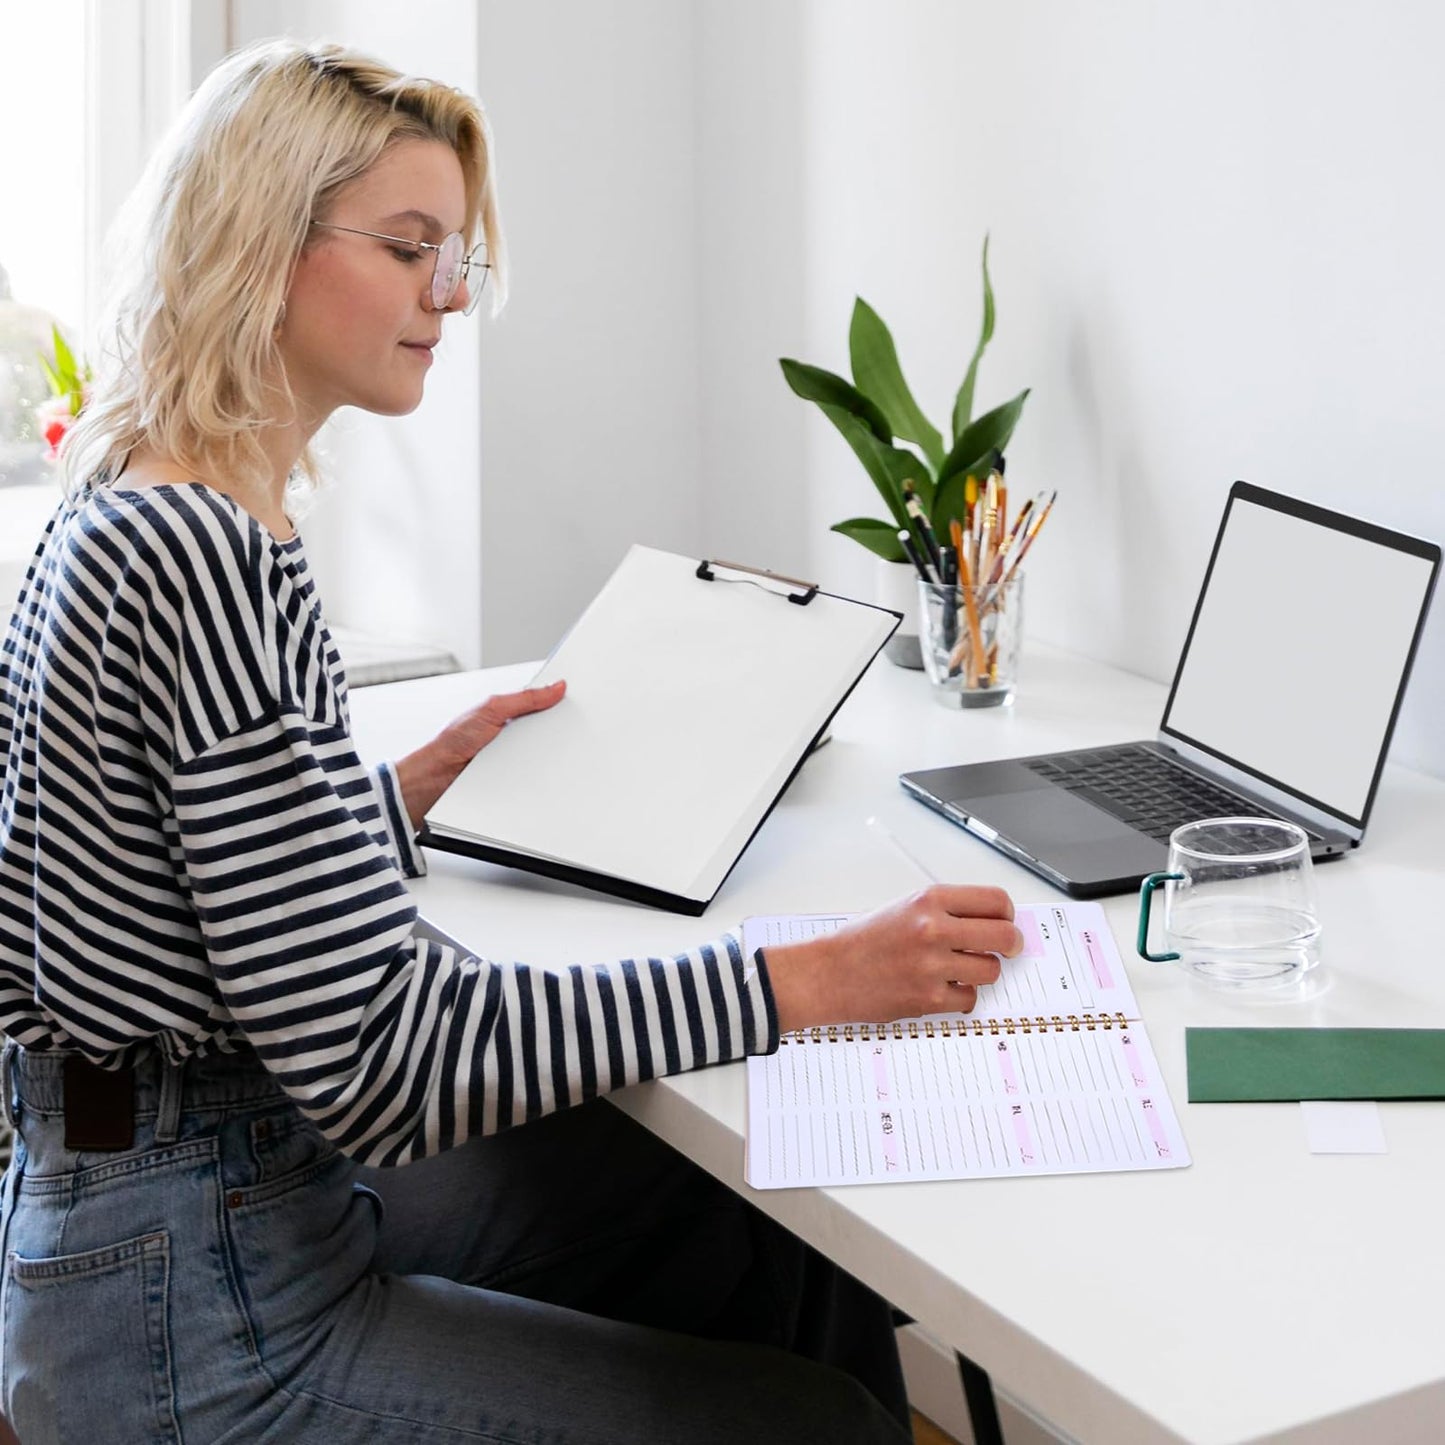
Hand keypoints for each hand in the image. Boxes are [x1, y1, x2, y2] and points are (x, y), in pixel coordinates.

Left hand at [393, 680, 566, 827]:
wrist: (436, 777)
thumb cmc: (453, 741)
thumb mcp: (491, 710)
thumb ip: (524, 698)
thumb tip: (555, 687)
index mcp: (508, 712)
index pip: (541, 704)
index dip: (559, 700)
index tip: (578, 696)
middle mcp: (513, 734)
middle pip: (548, 729)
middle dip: (560, 728)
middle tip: (577, 724)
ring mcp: (516, 757)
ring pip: (545, 754)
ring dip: (551, 754)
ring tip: (560, 749)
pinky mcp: (516, 778)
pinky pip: (537, 774)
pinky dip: (542, 774)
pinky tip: (546, 771)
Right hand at [762, 885, 1021, 1034]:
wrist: (828, 973)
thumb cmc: (863, 940)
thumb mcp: (904, 908)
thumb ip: (946, 911)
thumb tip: (994, 922)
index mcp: (929, 900)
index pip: (995, 900)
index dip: (1007, 913)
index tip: (1006, 921)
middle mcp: (933, 929)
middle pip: (1004, 935)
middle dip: (1011, 944)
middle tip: (1008, 948)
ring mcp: (932, 965)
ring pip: (991, 970)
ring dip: (981, 972)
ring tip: (957, 969)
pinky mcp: (928, 997)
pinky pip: (969, 998)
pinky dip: (960, 995)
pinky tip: (940, 987)